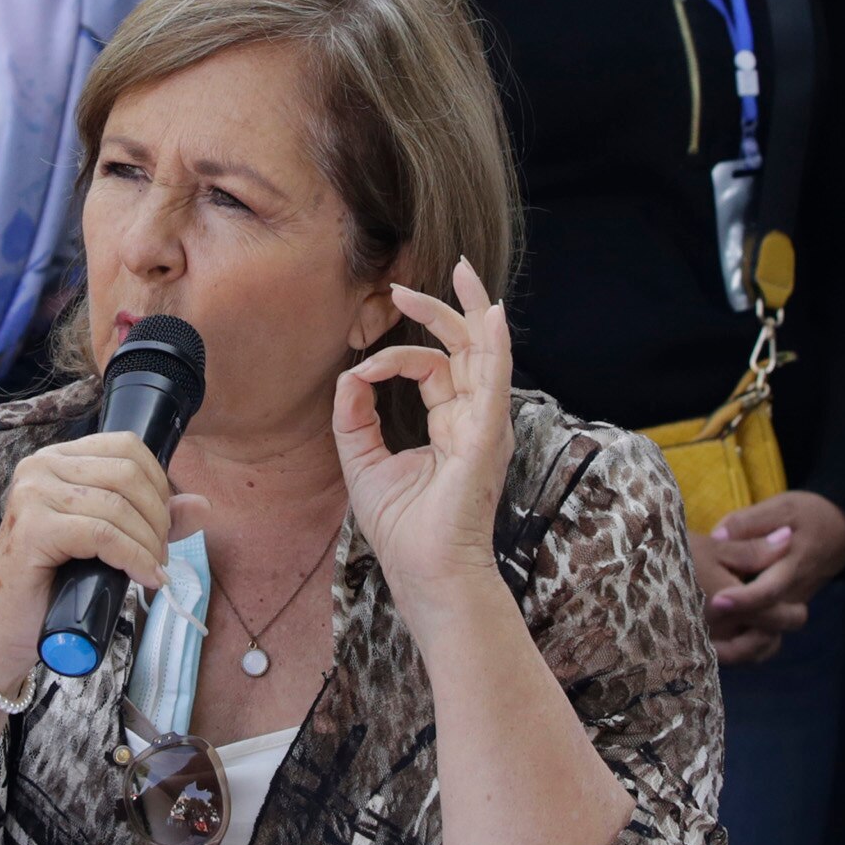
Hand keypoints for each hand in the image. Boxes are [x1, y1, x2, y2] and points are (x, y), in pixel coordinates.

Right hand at [0, 433, 204, 679]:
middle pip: (127, 474)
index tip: (162, 524)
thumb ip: (151, 519)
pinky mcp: (32, 529)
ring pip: (117, 506)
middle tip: (159, 554)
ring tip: (151, 570)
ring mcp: (32, 495)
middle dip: (157, 518)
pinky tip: (144, 577)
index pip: (126, 446)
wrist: (8, 626)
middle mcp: (40, 467)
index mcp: (56, 458)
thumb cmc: (55, 581)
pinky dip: (134, 558)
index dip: (158, 483)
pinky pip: (102, 535)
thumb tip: (203, 505)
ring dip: (148, 543)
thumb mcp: (108, 541)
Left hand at [333, 261, 515, 630]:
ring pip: (482, 353)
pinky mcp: (486, 435)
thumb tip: (350, 376)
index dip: (396, 358)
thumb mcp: (364, 463)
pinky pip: (495, 380)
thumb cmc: (405, 531)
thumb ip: (354, 418)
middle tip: (405, 285)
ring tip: (458, 270)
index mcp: (452, 426)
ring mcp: (485, 425)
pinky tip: (491, 313)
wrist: (426, 574)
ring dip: (467, 310)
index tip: (362, 372)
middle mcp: (474, 420)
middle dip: (441, 310)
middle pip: (464, 350)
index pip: (433, 370)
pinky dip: (494, 344)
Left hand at [694, 490, 844, 665]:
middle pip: (768, 624)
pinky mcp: (783, 615)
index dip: (744, 600)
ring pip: (766, 637)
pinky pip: (765, 639)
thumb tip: (717, 536)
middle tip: (702, 629)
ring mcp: (790, 608)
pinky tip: (715, 641)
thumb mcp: (782, 508)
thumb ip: (749, 522)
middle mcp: (793, 594)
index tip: (716, 601)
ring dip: (737, 643)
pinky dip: (742, 643)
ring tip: (704, 641)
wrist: (840, 535)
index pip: (770, 591)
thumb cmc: (805, 517)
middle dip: (736, 631)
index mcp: (792, 565)